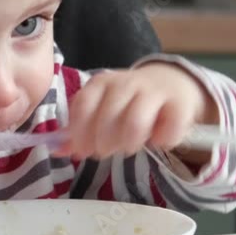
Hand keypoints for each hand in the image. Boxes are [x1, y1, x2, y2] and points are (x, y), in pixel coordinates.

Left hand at [54, 63, 218, 160]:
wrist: (169, 84)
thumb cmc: (127, 104)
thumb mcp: (100, 111)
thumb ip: (80, 131)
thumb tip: (56, 150)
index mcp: (101, 84)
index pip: (84, 105)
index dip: (80, 132)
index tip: (83, 150)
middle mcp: (125, 83)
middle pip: (108, 116)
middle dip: (104, 141)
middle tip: (108, 151)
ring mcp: (154, 91)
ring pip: (135, 120)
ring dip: (129, 141)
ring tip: (130, 147)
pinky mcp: (179, 103)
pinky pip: (170, 126)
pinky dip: (162, 140)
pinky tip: (158, 141)